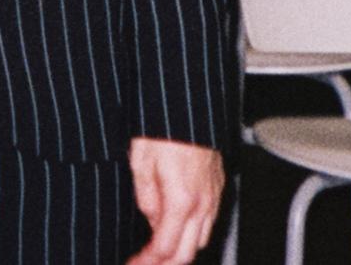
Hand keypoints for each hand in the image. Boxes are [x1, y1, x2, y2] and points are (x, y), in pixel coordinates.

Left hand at [125, 137, 222, 264]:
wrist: (189, 102)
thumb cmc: (163, 125)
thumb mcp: (140, 160)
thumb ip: (145, 196)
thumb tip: (149, 216)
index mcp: (181, 200)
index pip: (165, 249)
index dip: (146, 263)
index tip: (132, 264)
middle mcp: (202, 203)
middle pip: (186, 254)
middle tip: (142, 263)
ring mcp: (213, 195)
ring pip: (200, 240)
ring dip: (179, 251)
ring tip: (157, 252)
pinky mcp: (217, 186)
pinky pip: (207, 221)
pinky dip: (191, 233)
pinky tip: (175, 228)